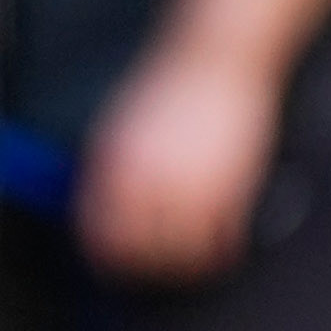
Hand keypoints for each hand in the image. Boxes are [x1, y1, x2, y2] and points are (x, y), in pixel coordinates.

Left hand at [79, 35, 281, 277]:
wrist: (218, 60)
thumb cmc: (171, 87)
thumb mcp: (123, 125)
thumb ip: (110, 168)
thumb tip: (100, 208)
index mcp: (120, 162)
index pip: (103, 228)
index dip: (106, 252)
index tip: (111, 262)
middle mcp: (154, 177)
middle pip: (141, 248)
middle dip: (145, 266)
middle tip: (151, 270)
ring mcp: (194, 183)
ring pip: (183, 250)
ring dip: (183, 264)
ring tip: (187, 264)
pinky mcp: (230, 185)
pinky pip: (223, 238)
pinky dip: (220, 252)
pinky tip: (219, 250)